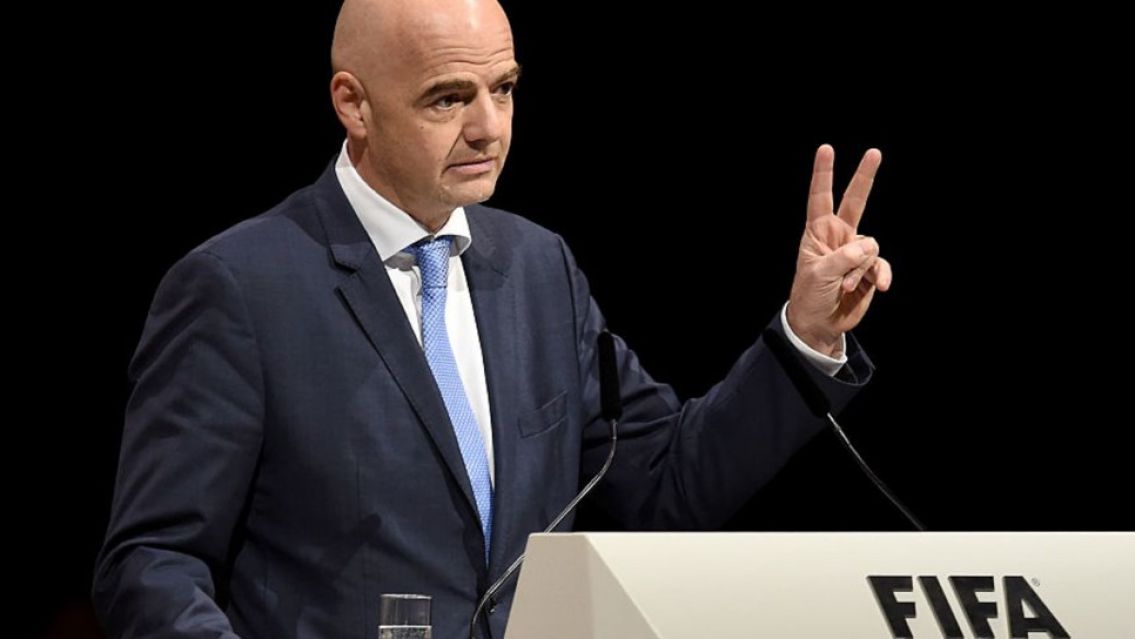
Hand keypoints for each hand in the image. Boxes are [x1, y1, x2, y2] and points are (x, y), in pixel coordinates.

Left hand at [786, 144, 891, 356]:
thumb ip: (843, 258)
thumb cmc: (810, 296)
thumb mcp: (819, 275)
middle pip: (855, 201)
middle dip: (864, 177)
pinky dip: (881, 275)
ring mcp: (855, 252)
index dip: (824, 174)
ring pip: (871, 245)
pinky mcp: (869, 269)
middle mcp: (839, 237)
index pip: (821, 197)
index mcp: (818, 233)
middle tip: (874, 151)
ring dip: (862, 268)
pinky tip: (881, 287)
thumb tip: (868, 247)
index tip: (826, 149)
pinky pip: (881, 264)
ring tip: (847, 286)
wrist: (820, 323)